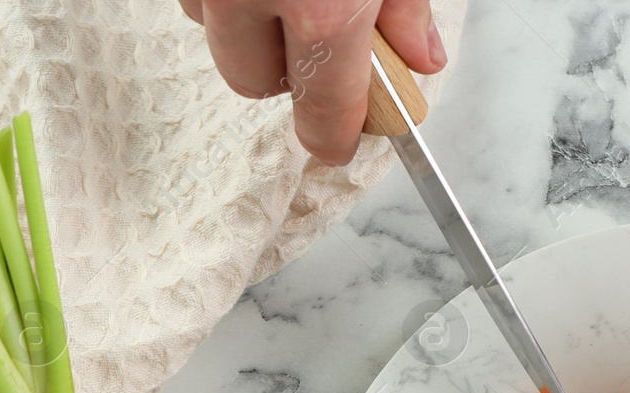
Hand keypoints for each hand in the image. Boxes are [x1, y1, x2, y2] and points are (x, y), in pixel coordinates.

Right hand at [179, 0, 447, 164]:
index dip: (335, 135)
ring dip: (242, 21)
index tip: (339, 141)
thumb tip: (419, 58)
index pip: (325, 110)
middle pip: (250, 80)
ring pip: (210, 28)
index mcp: (321, 6)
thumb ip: (405, 6)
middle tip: (314, 37)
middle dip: (282, 71)